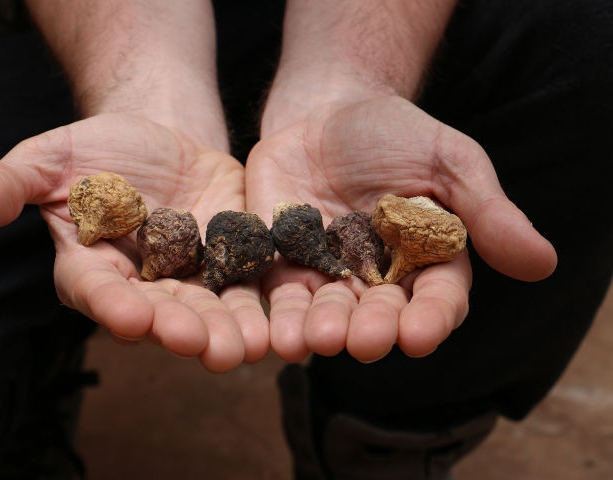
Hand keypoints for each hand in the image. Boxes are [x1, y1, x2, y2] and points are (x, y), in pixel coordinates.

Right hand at [0, 113, 268, 371]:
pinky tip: (284, 320)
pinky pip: (252, 288)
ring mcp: (193, 282)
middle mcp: (143, 289)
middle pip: (161, 315)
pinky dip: (267, 305)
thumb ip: (15, 179)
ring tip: (250, 345)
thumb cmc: (100, 150)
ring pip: (211, 314)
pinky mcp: (235, 267)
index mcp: (93, 269)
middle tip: (202, 345)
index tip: (131, 316)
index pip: (98, 292)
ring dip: (230, 332)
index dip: (112, 306)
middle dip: (181, 330)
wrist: (164, 140)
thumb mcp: (53, 156)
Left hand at [246, 93, 556, 362]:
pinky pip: (280, 293)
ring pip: (327, 313)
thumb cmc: (395, 133)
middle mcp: (378, 277)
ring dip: (322, 330)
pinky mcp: (284, 262)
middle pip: (378, 314)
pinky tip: (278, 334)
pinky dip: (280, 314)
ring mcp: (328, 273)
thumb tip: (543, 262)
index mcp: (427, 260)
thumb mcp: (448, 160)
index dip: (430, 318)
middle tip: (365, 342)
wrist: (326, 109)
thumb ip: (486, 210)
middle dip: (372, 329)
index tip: (419, 334)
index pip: (436, 298)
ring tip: (316, 341)